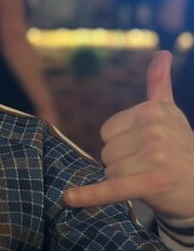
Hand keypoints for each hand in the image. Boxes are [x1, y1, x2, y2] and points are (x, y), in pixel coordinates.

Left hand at [64, 51, 193, 218]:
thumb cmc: (181, 147)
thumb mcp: (170, 112)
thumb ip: (159, 83)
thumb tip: (163, 52)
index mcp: (151, 111)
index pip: (106, 132)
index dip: (121, 144)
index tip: (144, 149)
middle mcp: (152, 130)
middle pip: (107, 152)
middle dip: (123, 163)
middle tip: (149, 166)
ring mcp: (153, 156)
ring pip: (110, 171)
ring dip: (125, 180)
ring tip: (150, 178)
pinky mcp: (151, 182)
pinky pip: (111, 188)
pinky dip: (89, 196)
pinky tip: (69, 198)